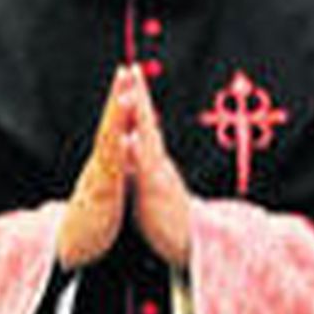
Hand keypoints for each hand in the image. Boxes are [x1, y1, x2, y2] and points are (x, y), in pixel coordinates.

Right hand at [58, 66, 134, 267]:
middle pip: (109, 124)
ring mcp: (99, 177)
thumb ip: (114, 166)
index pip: (115, 126)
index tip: (128, 76)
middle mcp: (100, 165)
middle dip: (118, 96)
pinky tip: (122, 138)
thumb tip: (119, 148)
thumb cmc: (94, 221)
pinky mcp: (102, 192)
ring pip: (109, 141)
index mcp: (106, 163)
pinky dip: (117, 151)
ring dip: (117, 116)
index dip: (122, 101)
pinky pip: (110, 168)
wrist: (75, 248)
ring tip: (125, 93)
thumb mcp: (107, 187)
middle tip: (125, 70)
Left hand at [126, 65, 192, 265]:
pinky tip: (133, 134)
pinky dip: (141, 149)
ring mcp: (160, 175)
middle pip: (148, 122)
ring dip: (142, 113)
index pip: (142, 125)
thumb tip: (128, 141)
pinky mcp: (159, 192)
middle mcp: (158, 163)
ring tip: (133, 88)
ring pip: (150, 138)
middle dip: (140, 94)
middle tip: (131, 68)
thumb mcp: (146, 186)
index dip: (135, 101)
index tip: (127, 76)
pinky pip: (150, 168)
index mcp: (151, 162)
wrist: (186, 246)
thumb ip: (138, 163)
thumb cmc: (164, 219)